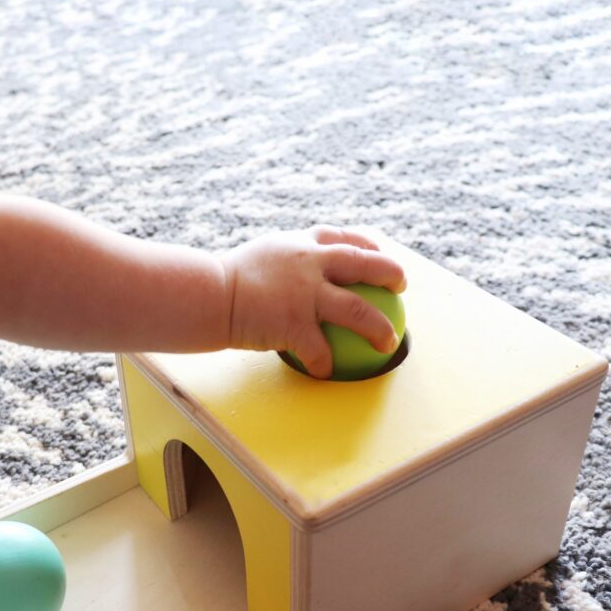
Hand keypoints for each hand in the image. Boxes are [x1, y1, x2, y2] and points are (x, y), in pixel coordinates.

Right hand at [219, 225, 406, 378]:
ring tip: (389, 341)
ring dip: (379, 328)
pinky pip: (320, 350)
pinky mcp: (296, 324)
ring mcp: (306, 294)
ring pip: (358, 311)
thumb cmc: (226, 280)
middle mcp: (310, 264)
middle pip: (364, 264)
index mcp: (301, 245)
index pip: (341, 238)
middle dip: (391, 273)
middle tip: (401, 286)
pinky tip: (325, 372)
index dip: (366, 244)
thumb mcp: (261, 255)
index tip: (377, 252)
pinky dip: (324, 363)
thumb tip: (293, 270)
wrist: (209, 294)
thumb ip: (284, 260)